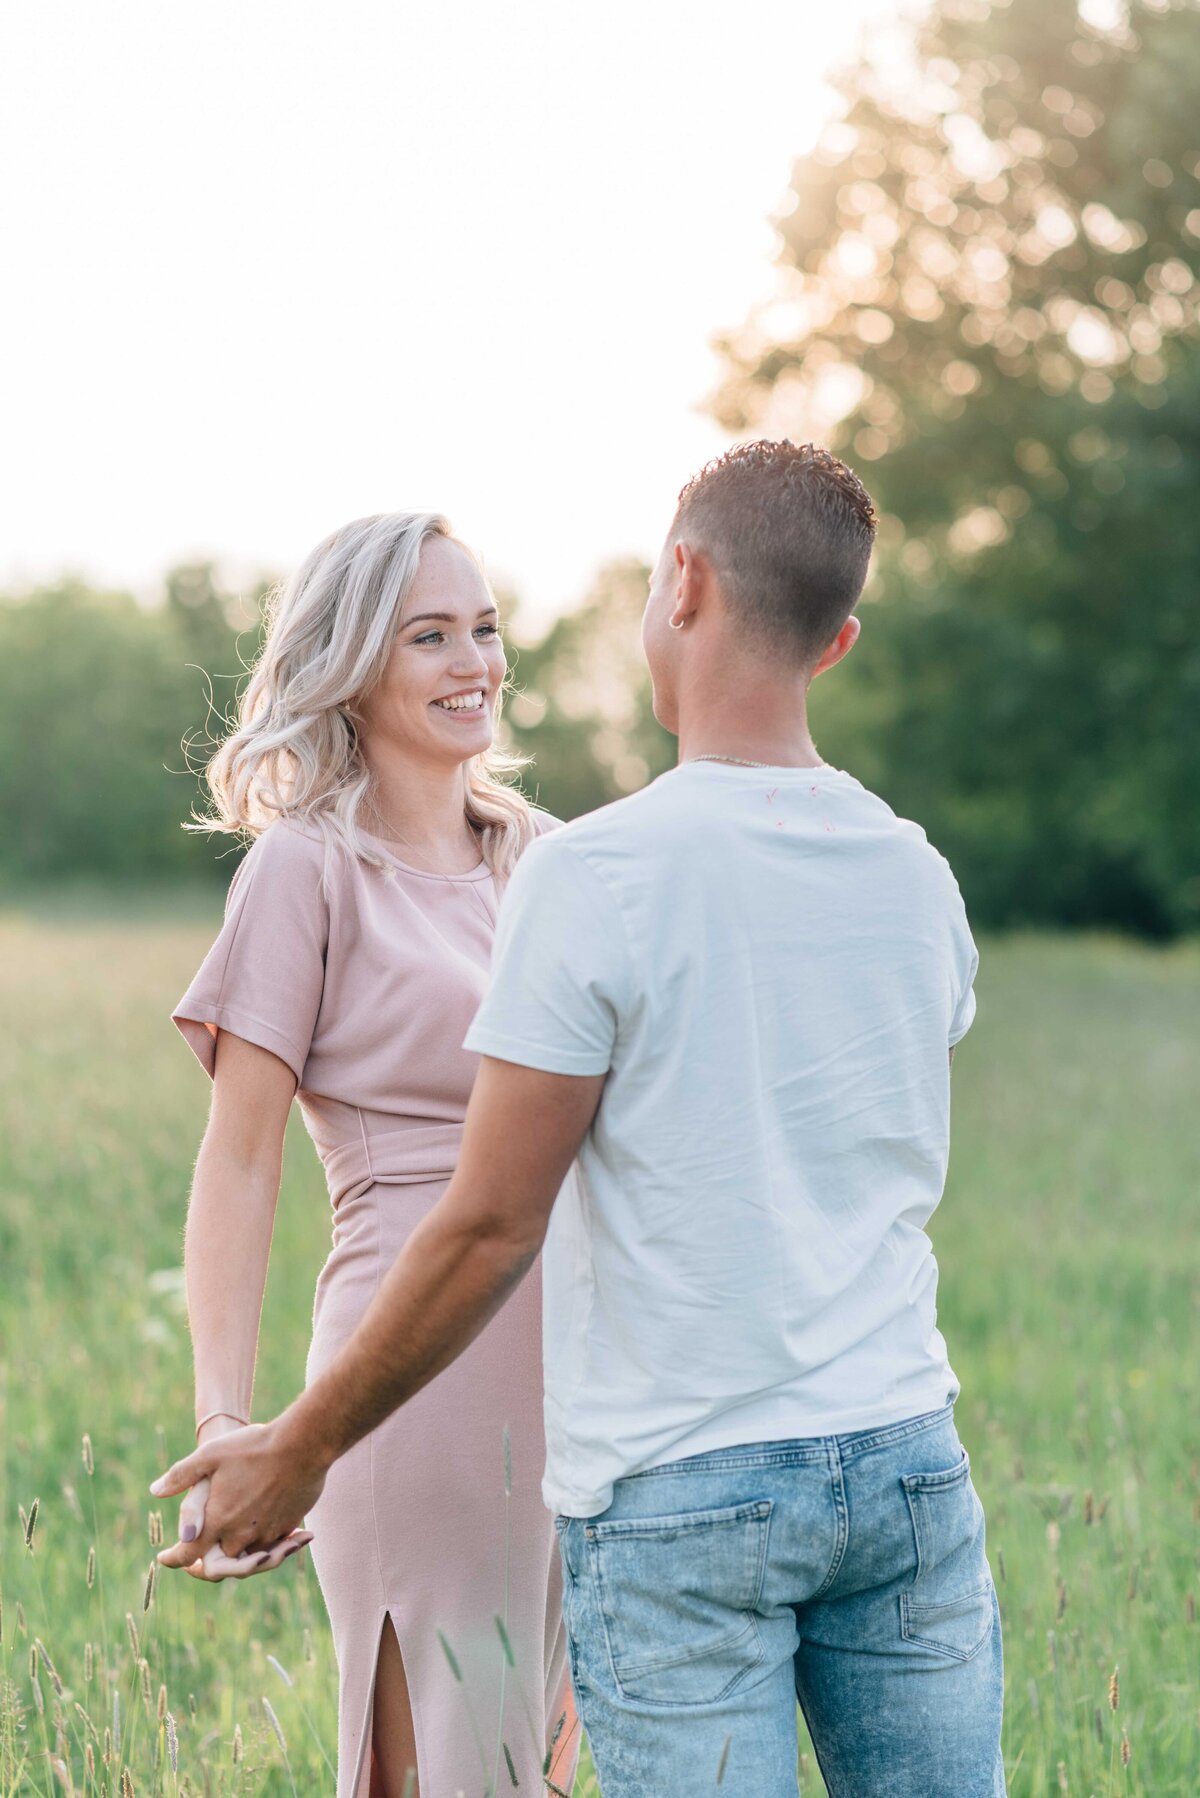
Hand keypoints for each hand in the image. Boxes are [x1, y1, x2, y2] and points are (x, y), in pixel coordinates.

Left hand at [151, 1415, 327, 1574]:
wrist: (303, 1445)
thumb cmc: (254, 1447)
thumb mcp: (211, 1454)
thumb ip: (181, 1475)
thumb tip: (155, 1490)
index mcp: (218, 1521)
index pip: (189, 1554)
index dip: (174, 1559)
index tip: (166, 1558)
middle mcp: (241, 1534)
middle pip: (218, 1561)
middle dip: (207, 1558)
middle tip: (197, 1553)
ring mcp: (267, 1533)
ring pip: (246, 1555)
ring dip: (235, 1552)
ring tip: (229, 1539)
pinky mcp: (288, 1526)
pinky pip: (269, 1544)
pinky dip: (260, 1542)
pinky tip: (257, 1525)